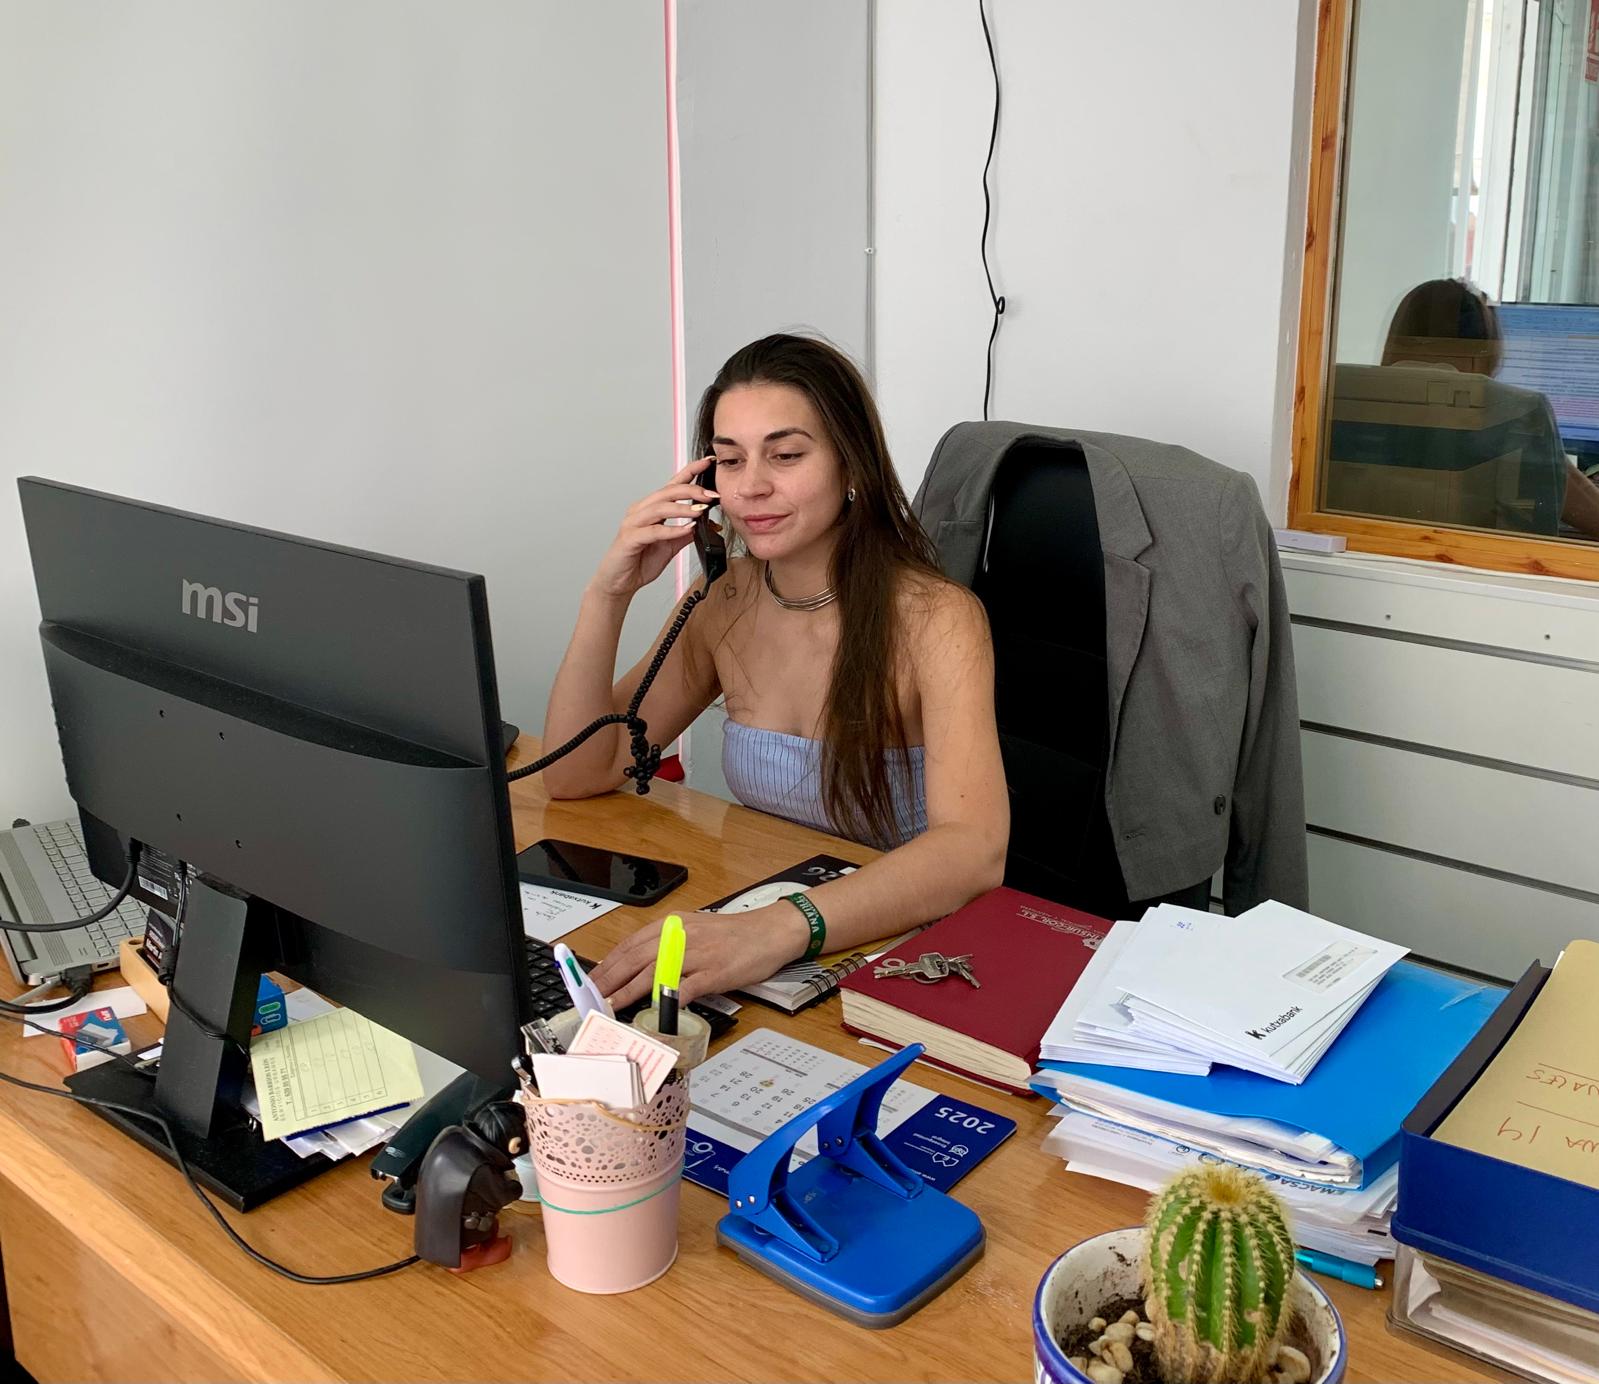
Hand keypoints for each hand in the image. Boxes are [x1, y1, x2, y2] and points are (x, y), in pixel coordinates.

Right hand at [589, 456, 719, 598]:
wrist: (619, 583)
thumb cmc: (639, 561)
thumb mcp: (671, 545)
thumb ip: (687, 533)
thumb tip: (709, 525)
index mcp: (651, 509)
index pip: (672, 484)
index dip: (690, 471)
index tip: (708, 462)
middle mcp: (640, 511)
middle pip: (667, 492)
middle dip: (692, 491)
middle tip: (712, 495)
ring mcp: (633, 523)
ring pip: (659, 508)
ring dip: (683, 508)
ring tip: (701, 510)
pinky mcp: (630, 539)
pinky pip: (653, 531)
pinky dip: (671, 529)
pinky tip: (686, 529)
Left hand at [589, 905, 808, 1008]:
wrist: (769, 932)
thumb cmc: (733, 935)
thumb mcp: (694, 930)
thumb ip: (667, 946)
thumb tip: (638, 967)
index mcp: (673, 925)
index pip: (631, 945)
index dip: (608, 964)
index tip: (592, 980)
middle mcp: (680, 936)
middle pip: (635, 958)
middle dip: (609, 979)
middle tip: (591, 996)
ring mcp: (696, 954)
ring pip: (653, 972)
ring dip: (628, 991)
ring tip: (610, 1005)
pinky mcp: (713, 972)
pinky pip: (685, 987)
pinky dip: (668, 1000)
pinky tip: (654, 1010)